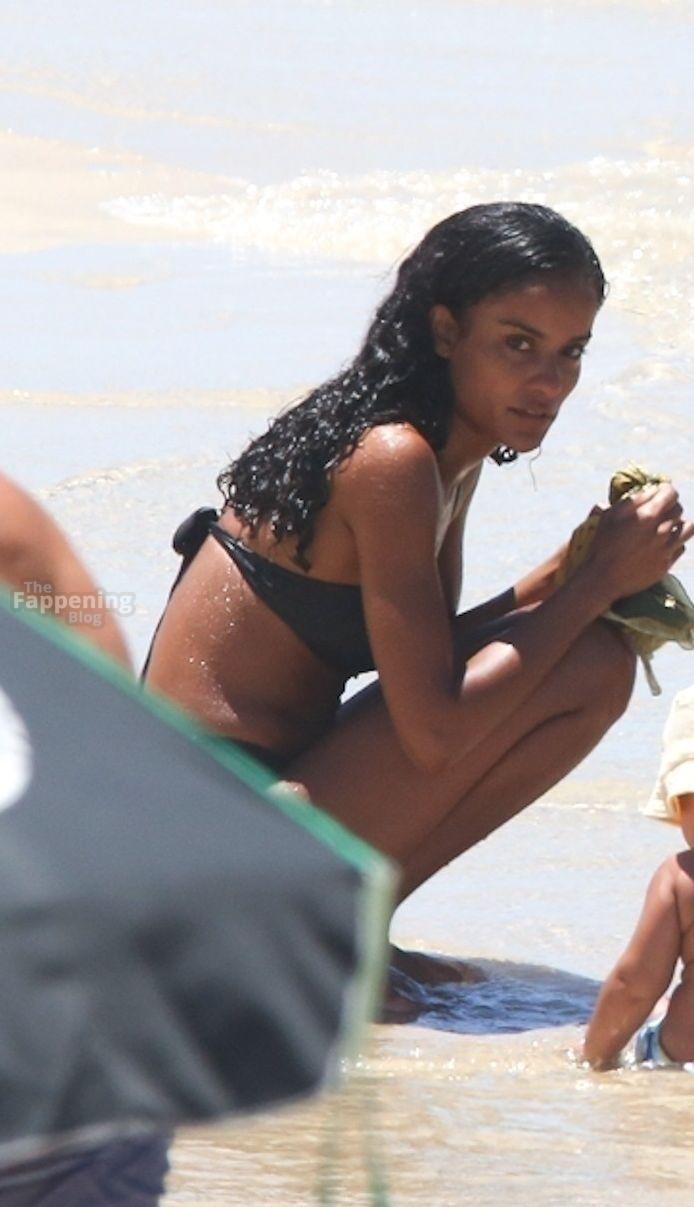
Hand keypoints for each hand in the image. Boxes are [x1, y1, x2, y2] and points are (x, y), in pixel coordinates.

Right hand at [585, 483, 692, 602]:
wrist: (603, 578)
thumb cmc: (603, 544)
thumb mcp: (611, 515)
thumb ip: (634, 500)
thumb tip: (650, 491)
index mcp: (648, 516)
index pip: (671, 493)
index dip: (666, 490)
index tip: (659, 492)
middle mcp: (662, 531)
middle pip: (679, 510)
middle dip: (670, 506)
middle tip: (658, 510)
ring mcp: (666, 549)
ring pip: (687, 528)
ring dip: (678, 523)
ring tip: (667, 526)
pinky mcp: (666, 564)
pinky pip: (681, 547)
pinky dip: (675, 542)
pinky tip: (663, 543)